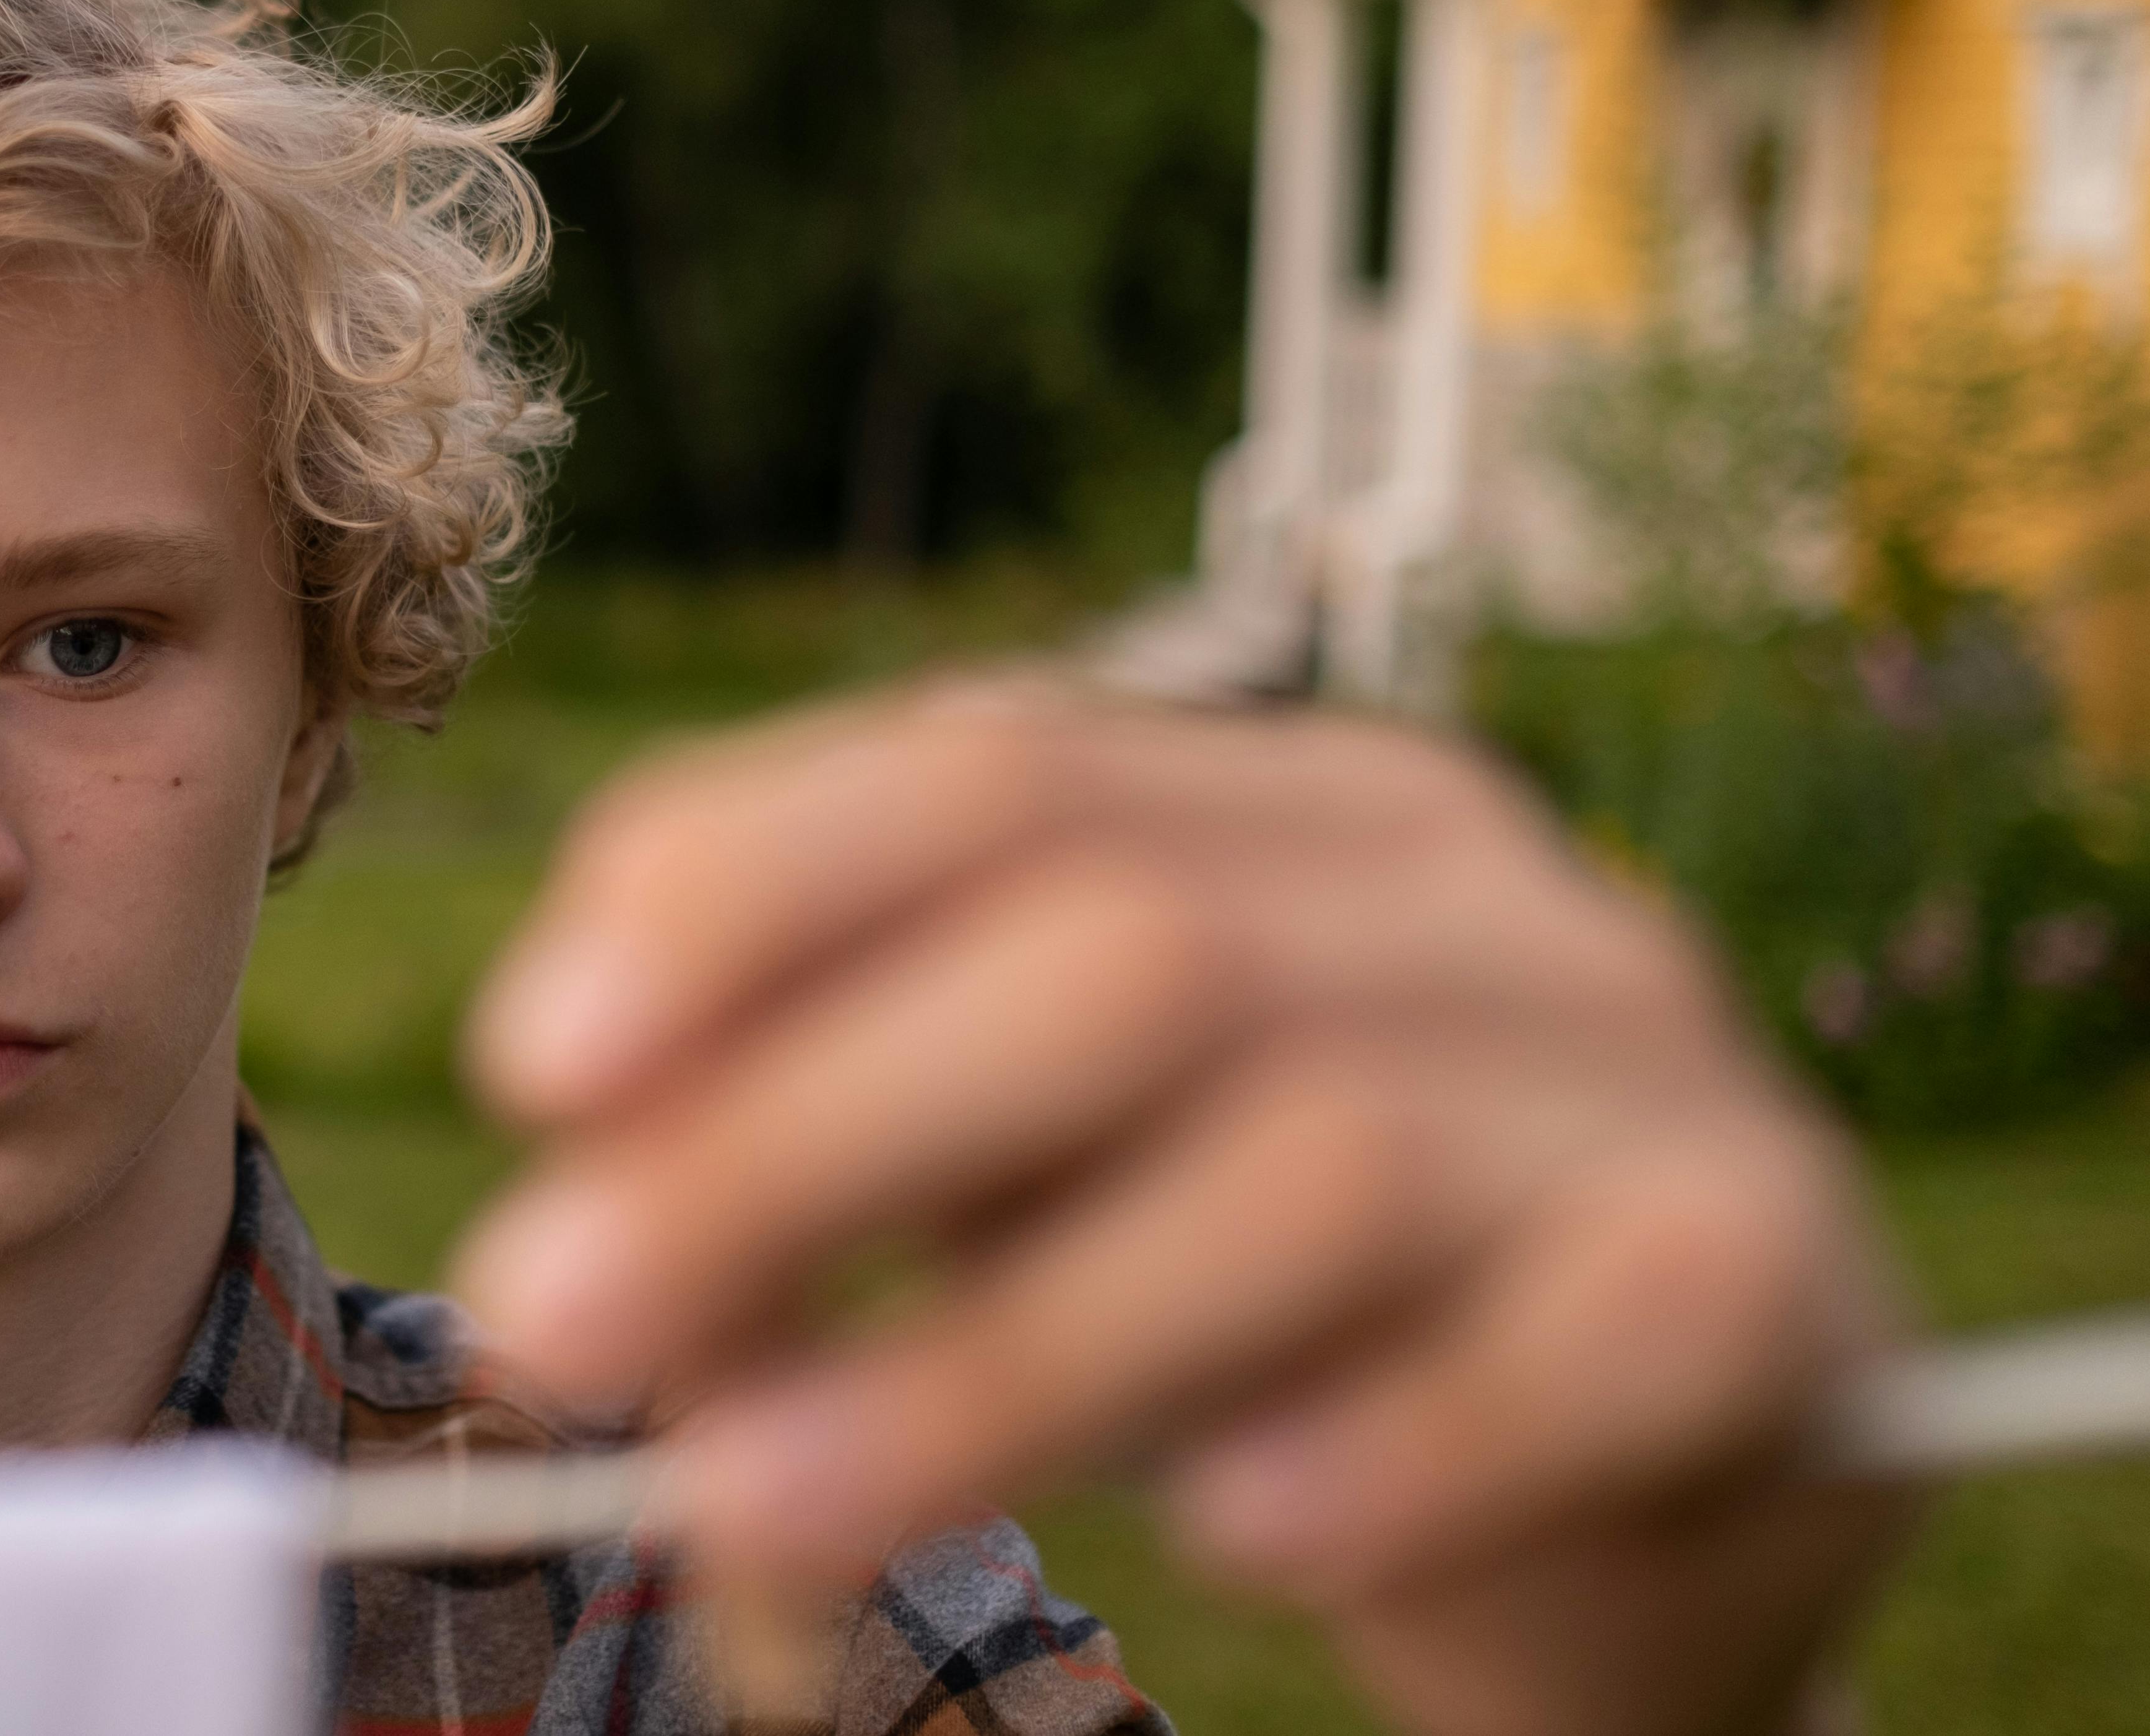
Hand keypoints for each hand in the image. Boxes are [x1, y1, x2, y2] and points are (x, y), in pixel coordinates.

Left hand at [453, 680, 1911, 1735]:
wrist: (1647, 1464)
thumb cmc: (1260, 1303)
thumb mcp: (1008, 1204)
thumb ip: (816, 1183)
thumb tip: (576, 1272)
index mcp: (1254, 799)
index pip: (981, 766)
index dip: (741, 890)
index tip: (535, 1060)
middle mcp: (1451, 882)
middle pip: (1113, 946)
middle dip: (798, 1137)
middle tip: (555, 1313)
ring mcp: (1634, 1061)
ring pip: (1313, 1156)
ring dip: (1007, 1352)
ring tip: (761, 1508)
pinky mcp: (1766, 1272)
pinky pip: (1589, 1340)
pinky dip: (1402, 1438)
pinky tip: (1246, 1534)